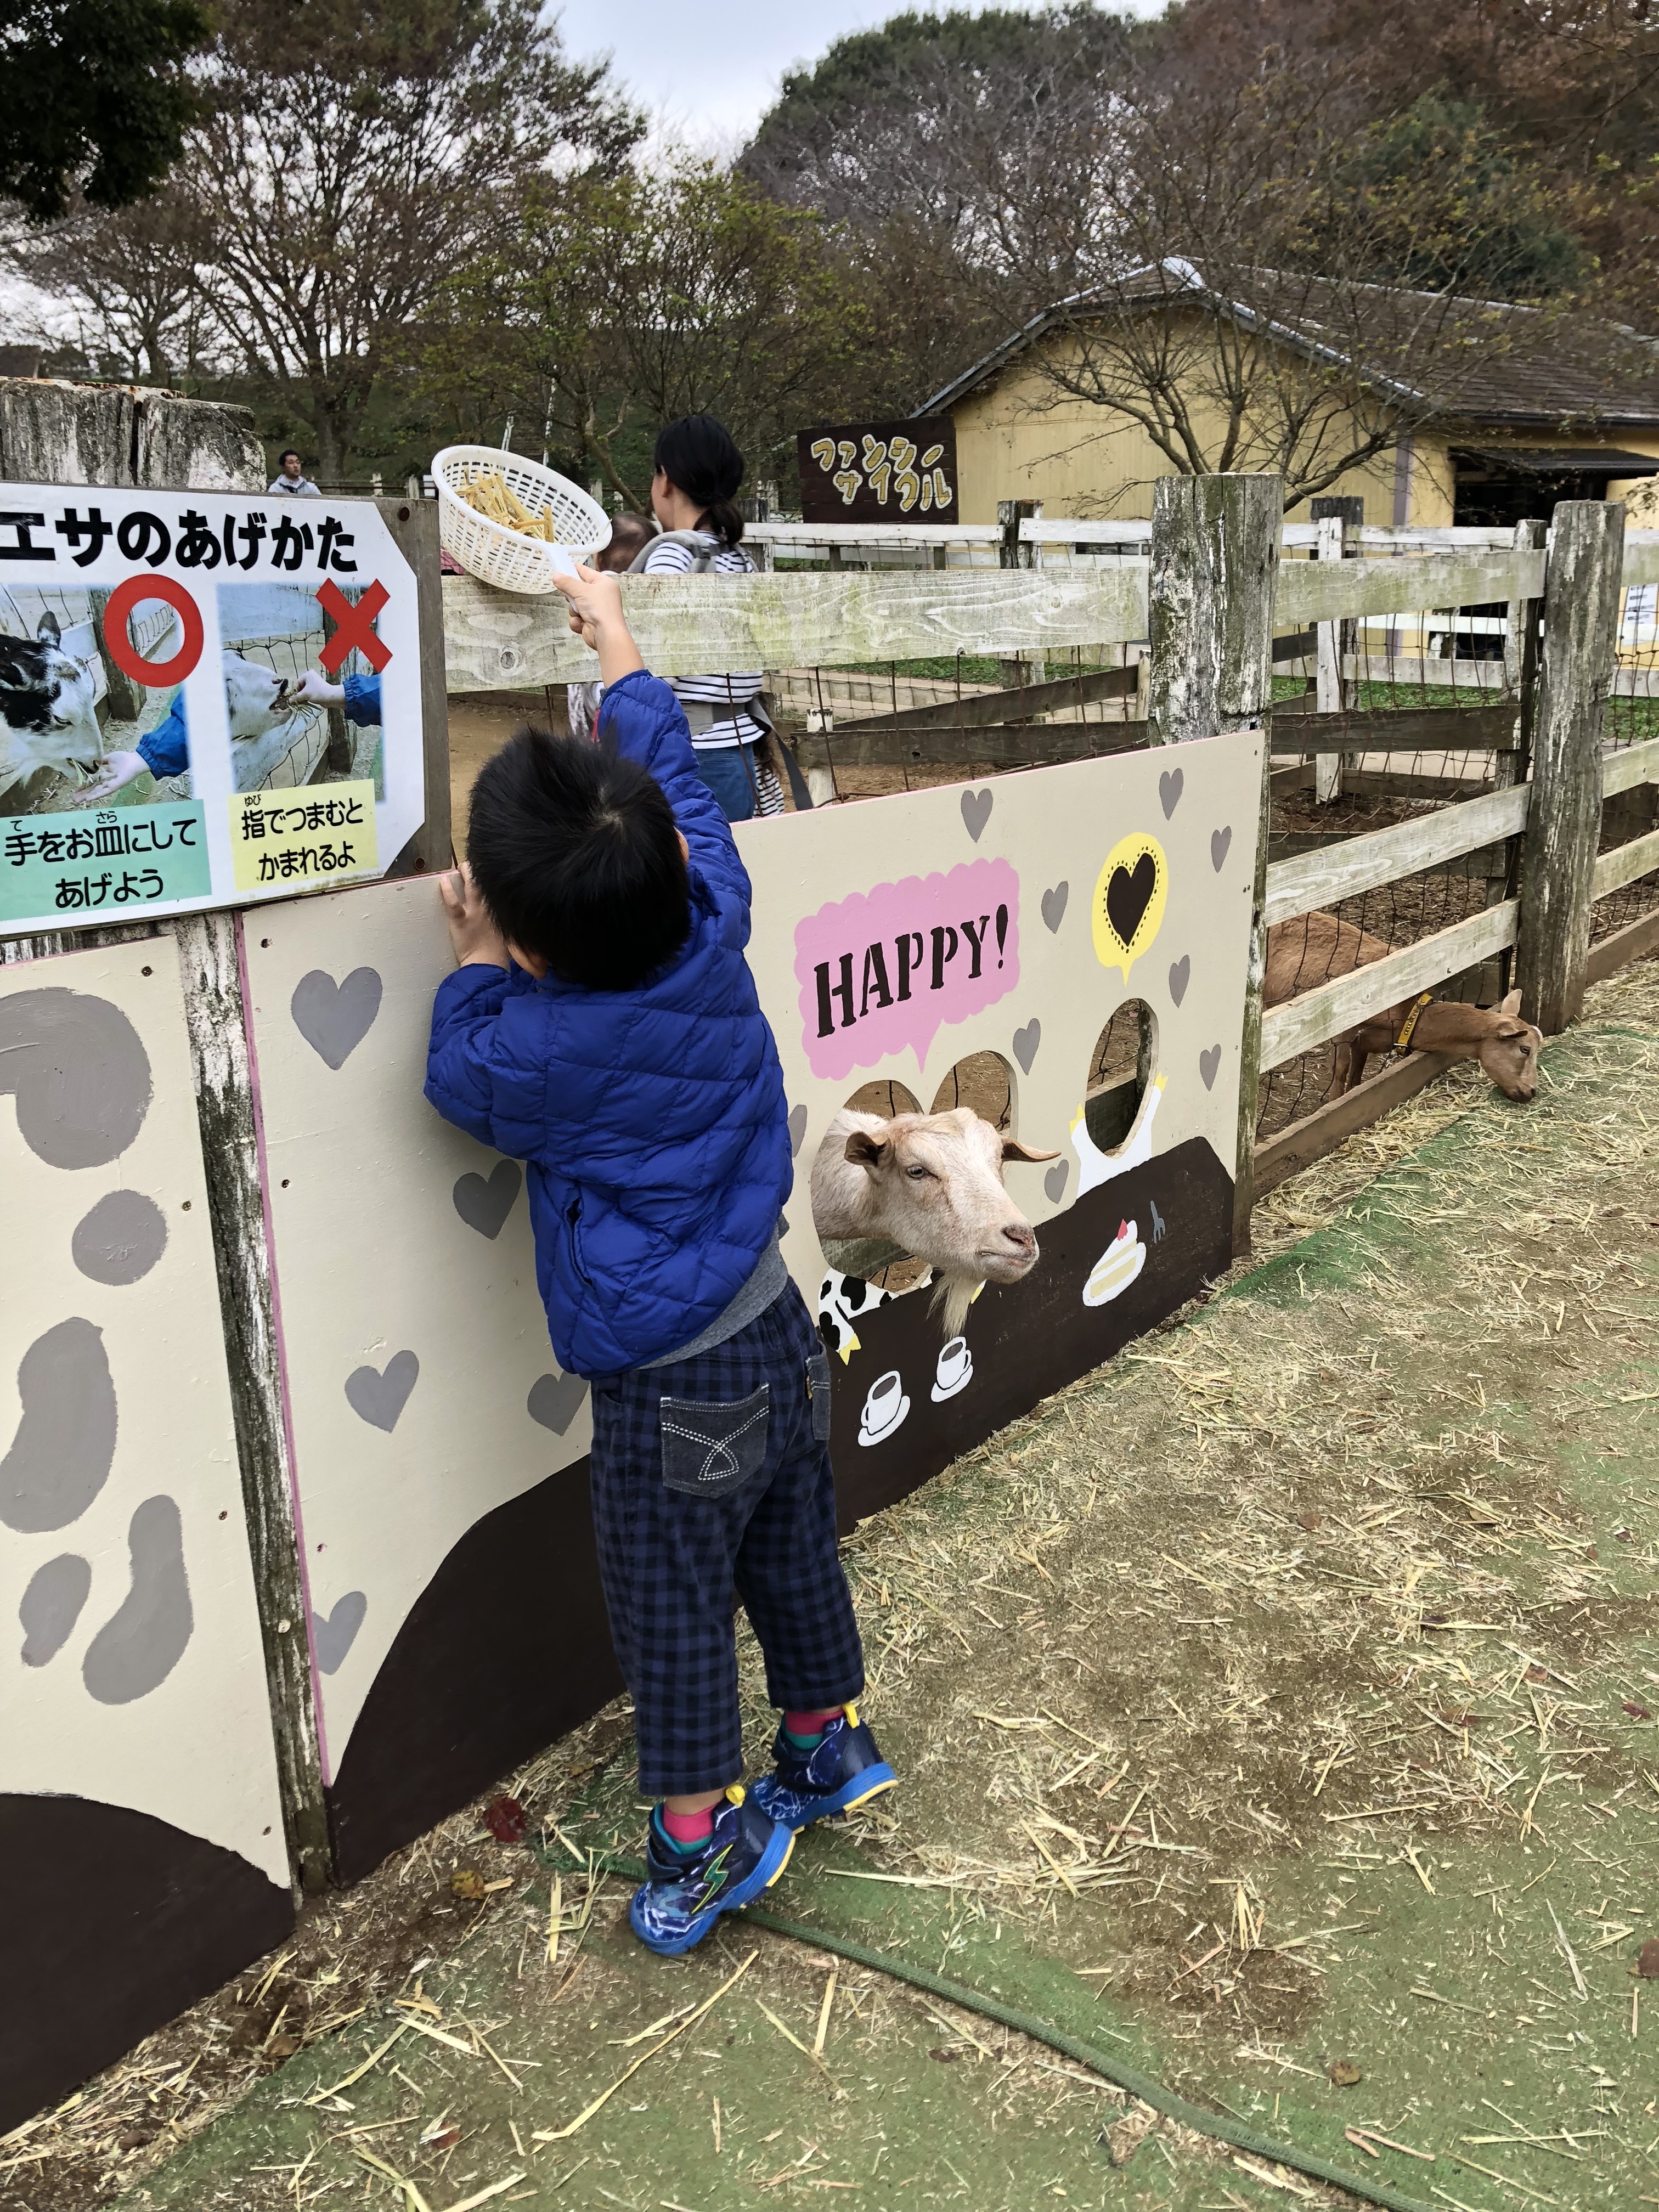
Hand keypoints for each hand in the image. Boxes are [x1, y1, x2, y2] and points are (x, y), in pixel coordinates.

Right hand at [75, 750, 147, 803]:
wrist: (135, 759)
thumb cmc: (124, 758)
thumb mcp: (108, 758)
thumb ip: (100, 761)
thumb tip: (90, 761)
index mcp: (105, 776)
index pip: (92, 783)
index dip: (84, 786)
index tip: (76, 790)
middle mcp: (107, 782)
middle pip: (93, 789)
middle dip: (83, 794)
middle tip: (74, 799)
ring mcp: (111, 785)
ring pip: (97, 792)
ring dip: (87, 797)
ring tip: (78, 801)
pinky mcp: (115, 786)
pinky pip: (105, 792)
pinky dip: (97, 795)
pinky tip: (89, 799)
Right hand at [292, 670, 345, 707]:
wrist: (332, 697)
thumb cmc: (318, 693)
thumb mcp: (305, 695)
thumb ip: (296, 697)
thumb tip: (289, 700)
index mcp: (307, 674)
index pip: (297, 683)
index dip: (296, 691)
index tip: (295, 698)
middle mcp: (311, 676)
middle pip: (301, 686)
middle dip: (300, 694)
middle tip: (300, 700)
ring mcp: (315, 682)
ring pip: (306, 690)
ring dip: (304, 696)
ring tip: (305, 700)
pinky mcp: (319, 688)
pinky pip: (311, 692)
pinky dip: (309, 697)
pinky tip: (309, 701)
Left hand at [438, 864, 508, 968]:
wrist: (488, 965)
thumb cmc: (499, 955)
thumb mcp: (510, 935)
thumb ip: (507, 923)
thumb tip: (508, 918)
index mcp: (502, 911)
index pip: (499, 889)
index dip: (494, 879)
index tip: (492, 872)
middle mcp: (490, 907)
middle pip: (487, 881)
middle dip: (481, 870)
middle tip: (475, 865)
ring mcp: (475, 912)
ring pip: (471, 885)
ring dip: (466, 873)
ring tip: (462, 866)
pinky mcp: (460, 920)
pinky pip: (452, 902)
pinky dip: (447, 890)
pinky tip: (443, 881)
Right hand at [551, 563, 643, 685]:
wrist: (606, 635)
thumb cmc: (601, 610)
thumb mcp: (581, 590)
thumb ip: (567, 582)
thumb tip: (556, 577)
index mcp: (603, 583)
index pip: (585, 572)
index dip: (573, 570)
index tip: (560, 568)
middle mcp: (601, 595)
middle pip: (577, 589)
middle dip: (572, 595)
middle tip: (571, 596)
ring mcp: (595, 609)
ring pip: (574, 605)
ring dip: (574, 610)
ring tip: (581, 613)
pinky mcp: (590, 622)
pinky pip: (575, 618)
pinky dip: (577, 621)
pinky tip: (583, 623)